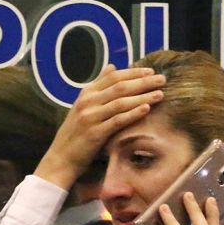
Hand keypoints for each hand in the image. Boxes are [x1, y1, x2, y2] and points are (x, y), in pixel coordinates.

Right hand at [35, 64, 165, 189]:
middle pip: (120, 87)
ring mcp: (91, 117)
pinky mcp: (95, 133)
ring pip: (121, 102)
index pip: (113, 77)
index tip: (151, 71)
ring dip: (142, 97)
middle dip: (143, 82)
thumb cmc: (76, 132)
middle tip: (162, 79)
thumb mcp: (84, 105)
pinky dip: (132, 113)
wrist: (61, 158)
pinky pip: (117, 120)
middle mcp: (88, 102)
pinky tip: (147, 109)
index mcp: (86, 93)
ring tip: (160, 94)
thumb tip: (112, 66)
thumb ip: (98, 86)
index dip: (133, 72)